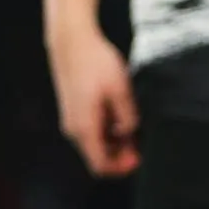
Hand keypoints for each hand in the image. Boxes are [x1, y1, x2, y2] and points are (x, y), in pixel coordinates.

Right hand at [48, 29, 139, 175]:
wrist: (71, 40)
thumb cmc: (96, 62)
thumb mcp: (120, 89)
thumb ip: (127, 117)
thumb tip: (128, 133)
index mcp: (85, 128)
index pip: (101, 165)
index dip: (121, 168)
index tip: (139, 158)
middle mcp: (73, 129)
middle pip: (96, 157)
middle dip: (119, 156)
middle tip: (138, 144)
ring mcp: (70, 120)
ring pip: (93, 145)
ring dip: (113, 143)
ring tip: (131, 126)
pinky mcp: (72, 110)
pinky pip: (89, 131)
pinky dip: (105, 131)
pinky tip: (117, 116)